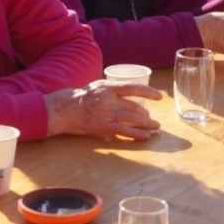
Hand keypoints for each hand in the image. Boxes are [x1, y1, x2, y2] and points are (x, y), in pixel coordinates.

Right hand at [45, 82, 162, 140]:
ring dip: (146, 123)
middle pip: (134, 106)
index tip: (159, 96)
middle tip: (152, 118)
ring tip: (155, 127)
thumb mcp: (98, 87)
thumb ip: (113, 92)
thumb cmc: (82, 97)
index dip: (148, 91)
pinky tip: (146, 136)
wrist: (64, 109)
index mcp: (108, 87)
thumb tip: (128, 98)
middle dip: (146, 114)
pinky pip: (125, 131)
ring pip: (133, 118)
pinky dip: (137, 133)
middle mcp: (109, 99)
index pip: (132, 87)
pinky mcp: (104, 126)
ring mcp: (107, 114)